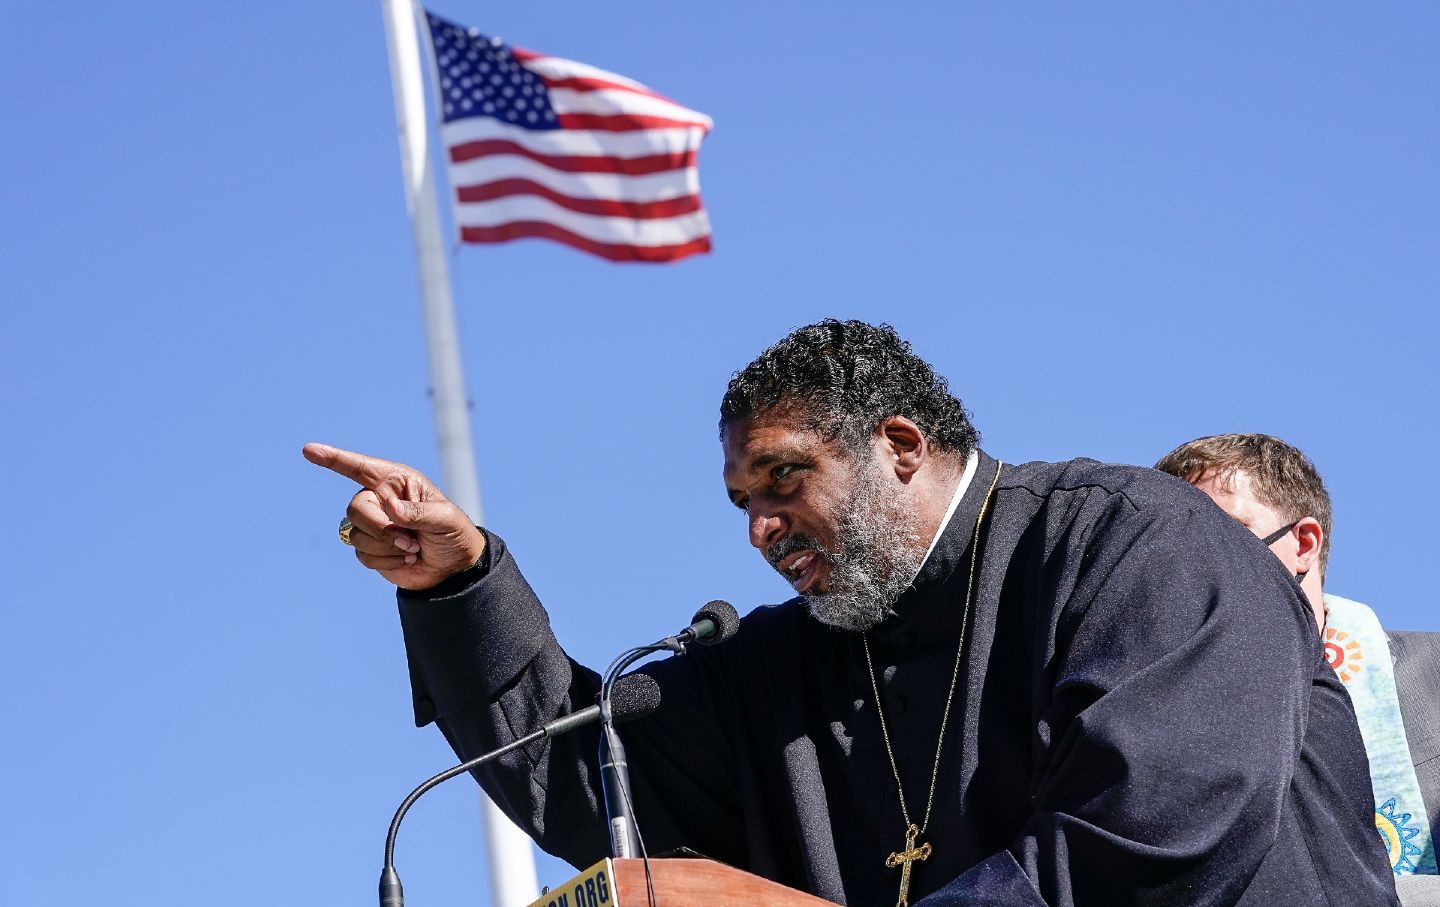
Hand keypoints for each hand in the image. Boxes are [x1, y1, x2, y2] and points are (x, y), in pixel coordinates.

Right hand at [303, 442, 485, 590]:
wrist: (453, 567)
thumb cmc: (452, 533)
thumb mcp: (444, 519)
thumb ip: (418, 513)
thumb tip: (390, 509)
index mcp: (397, 481)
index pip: (360, 466)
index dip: (333, 458)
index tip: (308, 450)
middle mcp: (380, 499)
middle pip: (356, 508)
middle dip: (380, 528)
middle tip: (410, 541)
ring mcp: (373, 524)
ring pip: (357, 534)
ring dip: (387, 547)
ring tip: (413, 549)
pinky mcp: (370, 549)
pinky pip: (362, 554)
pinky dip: (386, 561)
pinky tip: (406, 560)